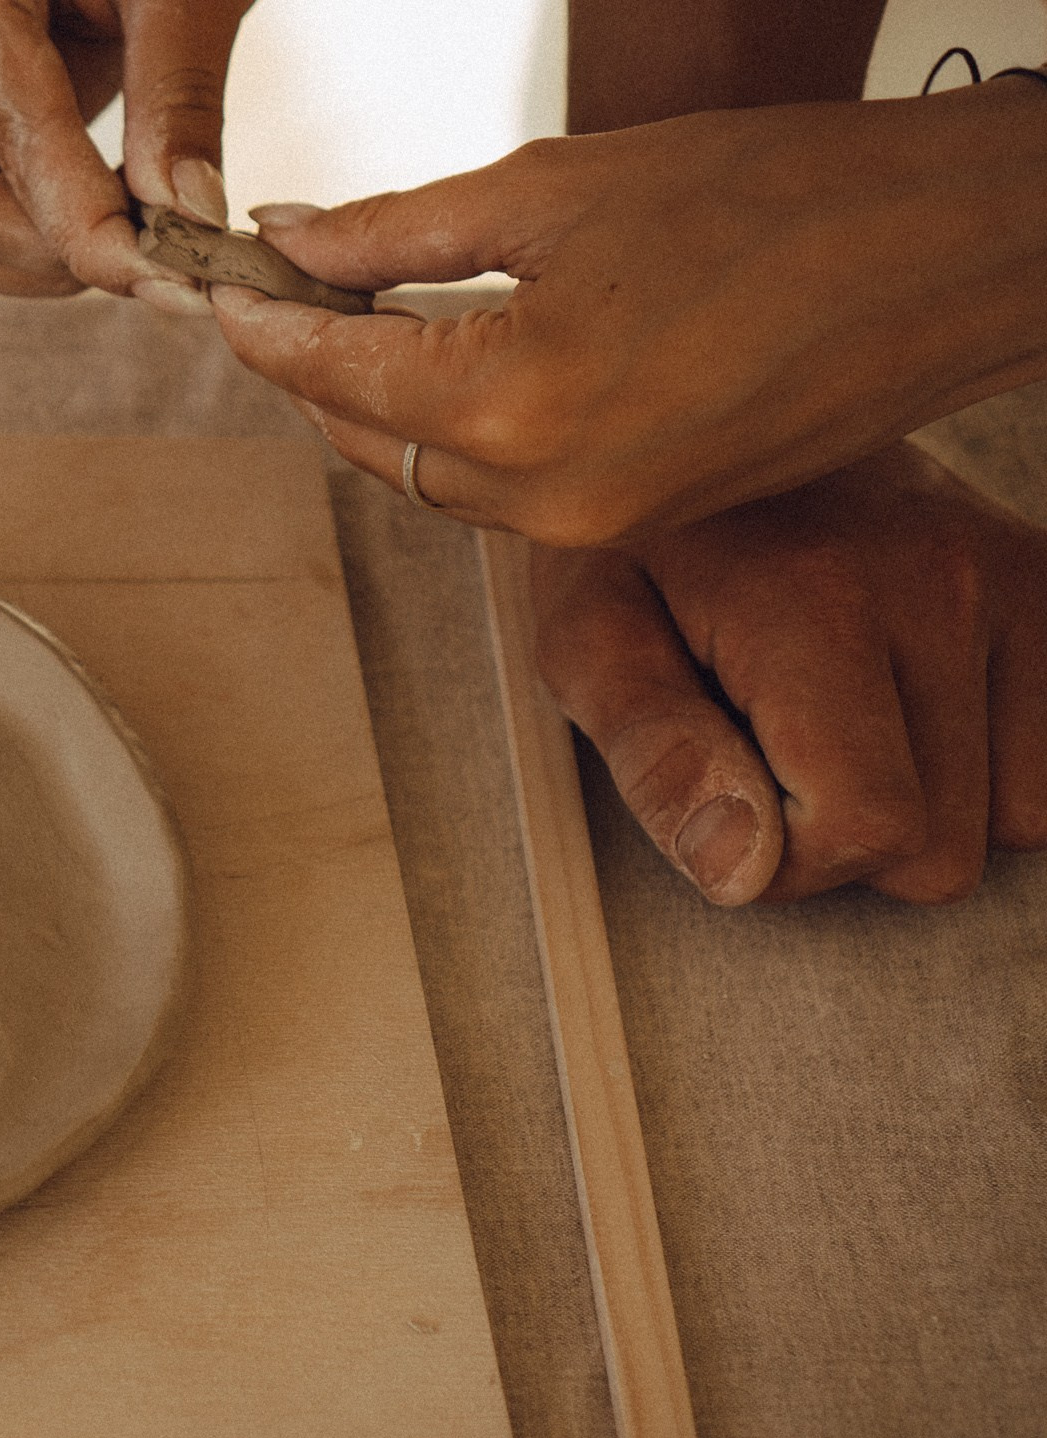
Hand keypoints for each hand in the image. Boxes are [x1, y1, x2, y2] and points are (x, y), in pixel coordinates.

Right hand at [0, 0, 247, 302]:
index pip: (13, 136)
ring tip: (140, 223)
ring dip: (45, 254)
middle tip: (167, 254)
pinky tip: (102, 199)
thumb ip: (178, 91)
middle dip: (64, 253)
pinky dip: (29, 229)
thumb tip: (188, 214)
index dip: (89, 225)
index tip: (171, 277)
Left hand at [207, 79, 1046, 544]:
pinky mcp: (635, 524)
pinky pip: (500, 491)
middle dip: (308, 366)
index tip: (219, 279)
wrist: (948, 255)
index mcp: (511, 402)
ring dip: (378, 407)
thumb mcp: (554, 187)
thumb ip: (396, 228)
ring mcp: (591, 524)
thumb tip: (289, 238)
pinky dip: (454, 432)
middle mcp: (542, 494)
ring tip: (352, 316)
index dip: (259, 322)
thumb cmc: (780, 198)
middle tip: (272, 288)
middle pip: (362, 440)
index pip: (328, 373)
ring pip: (426, 476)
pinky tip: (447, 360)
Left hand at [534, 442, 1046, 905]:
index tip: (725, 803)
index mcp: (818, 596)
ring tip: (832, 715)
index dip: (787, 861)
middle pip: (942, 853)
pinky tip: (898, 704)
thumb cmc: (636, 545)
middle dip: (846, 839)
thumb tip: (740, 867)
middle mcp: (945, 578)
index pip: (872, 825)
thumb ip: (654, 755)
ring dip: (921, 803)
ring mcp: (1017, 578)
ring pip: (1014, 822)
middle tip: (771, 750)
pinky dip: (979, 768)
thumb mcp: (584, 639)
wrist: (714, 419)